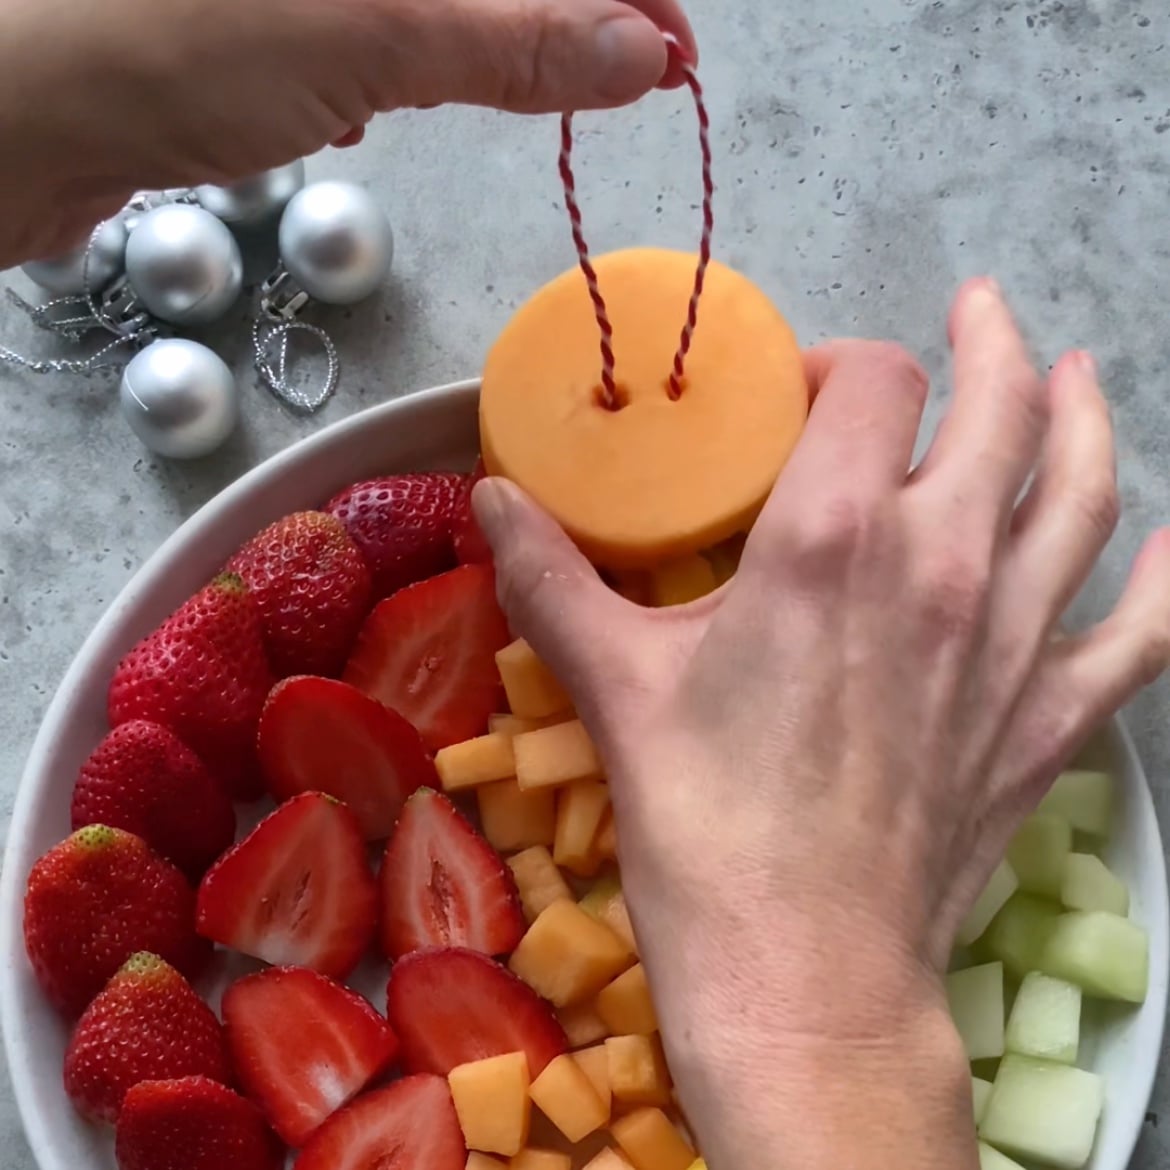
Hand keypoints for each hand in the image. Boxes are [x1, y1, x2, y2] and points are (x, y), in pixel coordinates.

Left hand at [1, 0, 694, 266]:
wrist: (21, 115)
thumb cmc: (170, 46)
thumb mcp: (371, 32)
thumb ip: (512, 37)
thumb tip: (637, 51)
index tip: (670, 50)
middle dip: (547, 20)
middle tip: (611, 79)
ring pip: (427, 8)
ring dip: (459, 51)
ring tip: (443, 96)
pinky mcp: (260, 22)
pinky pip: (362, 38)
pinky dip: (375, 78)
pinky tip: (335, 113)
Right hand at [473, 278, 1169, 1168]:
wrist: (802, 968)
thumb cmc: (703, 820)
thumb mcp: (613, 683)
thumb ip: (551, 577)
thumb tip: (490, 498)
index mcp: (833, 537)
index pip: (877, 384)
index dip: (845, 363)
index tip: (807, 391)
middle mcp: (943, 563)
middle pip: (1003, 410)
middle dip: (990, 346)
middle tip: (979, 314)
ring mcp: (1012, 639)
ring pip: (1085, 493)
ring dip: (1085, 418)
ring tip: (1075, 374)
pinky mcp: (1049, 717)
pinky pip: (1138, 630)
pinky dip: (1161, 577)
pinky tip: (1167, 542)